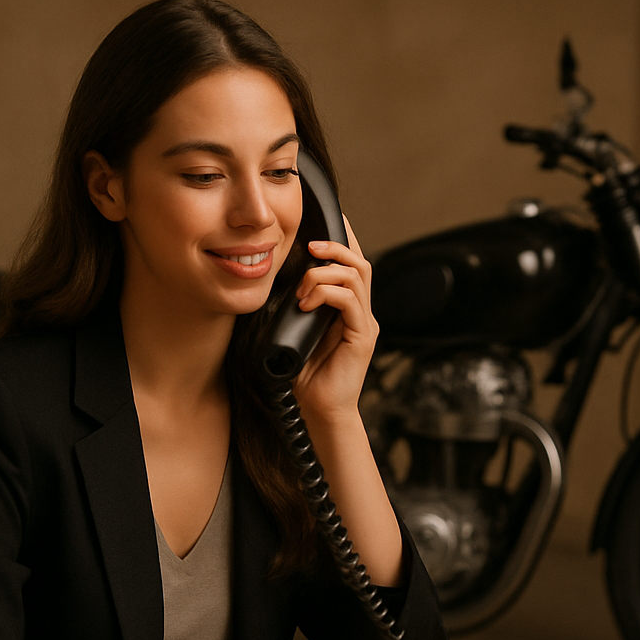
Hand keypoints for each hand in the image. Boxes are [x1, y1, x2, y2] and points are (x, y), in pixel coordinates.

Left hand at [292, 217, 376, 425]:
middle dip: (335, 246)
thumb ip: (294, 306)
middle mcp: (361, 312)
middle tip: (310, 247)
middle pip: (359, 262)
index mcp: (347, 309)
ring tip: (302, 288)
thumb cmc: (304, 375)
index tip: (317, 227)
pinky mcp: (363, 336)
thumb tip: (275, 279)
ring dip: (325, 273)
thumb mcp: (293, 330)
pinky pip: (350, 301)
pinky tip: (306, 304)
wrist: (318, 411)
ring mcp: (365, 323)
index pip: (350, 264)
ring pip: (356, 276)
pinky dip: (326, 294)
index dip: (340, 240)